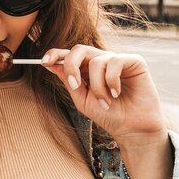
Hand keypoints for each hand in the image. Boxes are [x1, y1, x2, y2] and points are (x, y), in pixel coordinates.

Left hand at [42, 45, 167, 148]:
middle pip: (79, 49)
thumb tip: (51, 64)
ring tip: (106, 102)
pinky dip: (111, 81)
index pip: (69, 54)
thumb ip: (69, 81)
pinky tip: (116, 93)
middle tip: (75, 85)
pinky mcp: (134, 61)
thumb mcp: (82, 99)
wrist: (132, 129)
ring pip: (97, 61)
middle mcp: (101, 61)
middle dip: (72, 66)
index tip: (44, 62)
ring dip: (97, 86)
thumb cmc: (108, 115)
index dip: (55, 54)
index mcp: (87, 69)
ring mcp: (117, 60)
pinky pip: (114, 62)